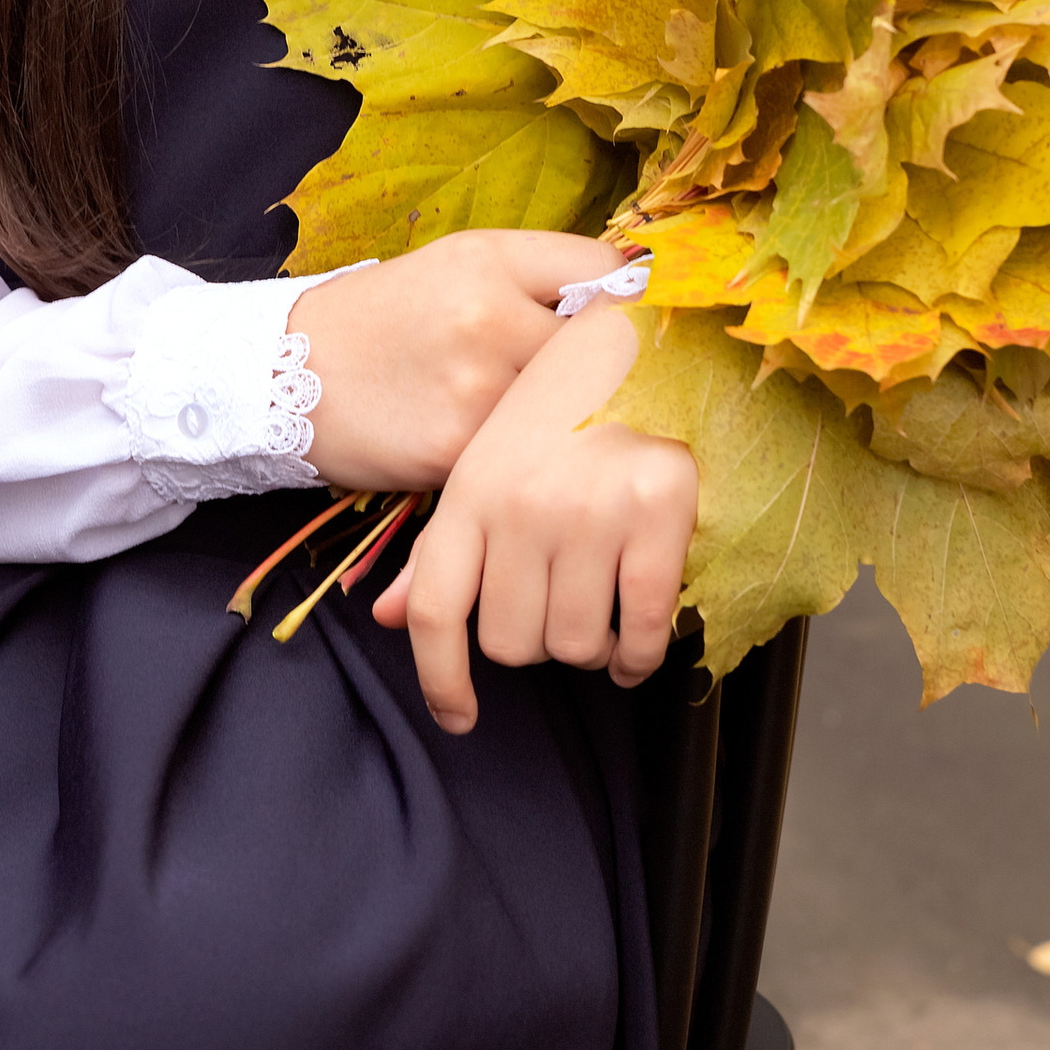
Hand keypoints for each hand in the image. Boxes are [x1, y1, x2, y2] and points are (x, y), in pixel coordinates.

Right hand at [292, 228, 621, 495]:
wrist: (285, 376)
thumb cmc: (383, 318)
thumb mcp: (453, 264)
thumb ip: (538, 272)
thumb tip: (631, 289)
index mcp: (490, 261)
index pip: (605, 269)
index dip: (626, 296)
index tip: (628, 317)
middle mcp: (489, 317)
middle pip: (606, 345)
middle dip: (612, 365)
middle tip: (597, 380)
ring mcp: (477, 390)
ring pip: (575, 407)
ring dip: (576, 417)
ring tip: (550, 416)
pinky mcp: (461, 453)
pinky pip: (530, 455)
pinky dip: (532, 457)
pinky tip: (512, 452)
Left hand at [368, 303, 695, 732]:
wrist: (648, 333)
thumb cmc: (563, 403)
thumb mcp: (485, 461)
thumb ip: (441, 544)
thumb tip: (389, 620)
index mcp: (471, 487)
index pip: (434, 609)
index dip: (440, 679)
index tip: (458, 717)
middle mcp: (524, 502)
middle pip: (510, 642)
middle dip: (536, 644)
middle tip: (559, 608)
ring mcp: (592, 508)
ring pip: (576, 644)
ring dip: (591, 649)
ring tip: (601, 614)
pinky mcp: (660, 510)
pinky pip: (644, 626)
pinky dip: (641, 654)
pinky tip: (637, 649)